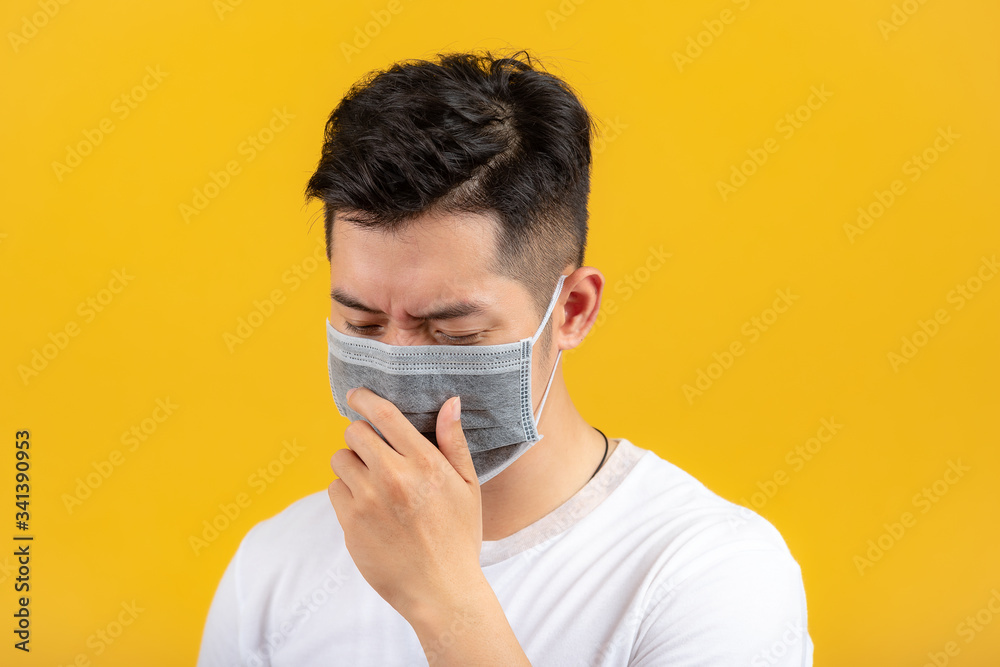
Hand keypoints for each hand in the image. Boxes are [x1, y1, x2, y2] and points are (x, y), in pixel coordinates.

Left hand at [327, 387, 484, 620]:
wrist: (440, 590)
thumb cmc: (459, 537)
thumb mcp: (468, 487)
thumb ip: (454, 442)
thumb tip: (451, 401)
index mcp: (425, 463)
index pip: (384, 414)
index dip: (364, 398)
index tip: (356, 395)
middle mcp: (394, 477)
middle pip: (355, 432)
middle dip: (361, 435)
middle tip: (373, 451)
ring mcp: (368, 500)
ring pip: (340, 459)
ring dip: (351, 463)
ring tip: (371, 481)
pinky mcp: (350, 523)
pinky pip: (334, 488)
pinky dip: (345, 492)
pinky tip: (367, 506)